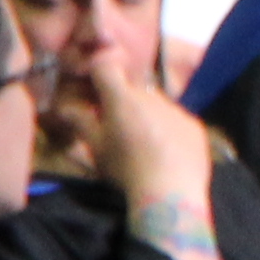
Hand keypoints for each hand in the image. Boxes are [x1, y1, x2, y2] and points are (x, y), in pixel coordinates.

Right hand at [47, 56, 215, 207]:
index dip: (98, 76)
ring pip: (156, 105)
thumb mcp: (97, 149)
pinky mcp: (194, 125)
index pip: (105, 67)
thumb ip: (81, 124)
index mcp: (122, 98)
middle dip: (123, 102)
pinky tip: (166, 154)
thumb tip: (66, 109)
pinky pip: (177, 121)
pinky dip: (169, 131)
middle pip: (132, 89)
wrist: (170, 192)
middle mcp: (151, 96)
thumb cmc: (126, 170)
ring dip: (147, 116)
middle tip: (117, 126)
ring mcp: (175, 110)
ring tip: (143, 145)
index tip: (94, 92)